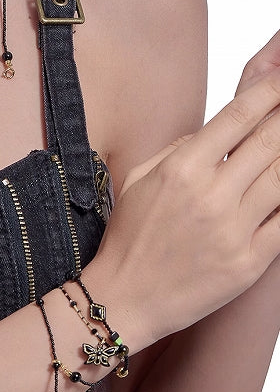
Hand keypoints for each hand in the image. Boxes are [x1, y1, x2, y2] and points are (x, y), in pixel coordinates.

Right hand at [87, 32, 279, 351]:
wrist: (127, 296)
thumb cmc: (129, 235)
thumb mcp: (140, 178)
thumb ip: (177, 149)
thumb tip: (211, 132)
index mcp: (182, 168)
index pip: (235, 119)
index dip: (266, 95)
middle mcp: (211, 194)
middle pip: (268, 143)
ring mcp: (233, 229)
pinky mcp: (249, 262)